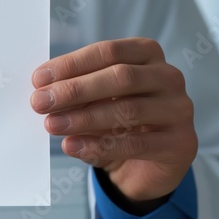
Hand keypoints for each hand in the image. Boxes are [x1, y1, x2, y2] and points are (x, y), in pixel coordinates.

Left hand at [30, 38, 197, 200]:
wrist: (145, 167)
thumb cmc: (117, 123)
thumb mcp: (95, 102)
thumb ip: (76, 93)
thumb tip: (43, 91)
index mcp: (147, 55)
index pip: (108, 52)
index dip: (72, 64)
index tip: (39, 79)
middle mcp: (168, 77)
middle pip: (120, 77)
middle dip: (75, 90)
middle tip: (40, 102)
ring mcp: (179, 109)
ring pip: (128, 109)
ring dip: (84, 118)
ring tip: (51, 124)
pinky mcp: (180, 143)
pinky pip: (135, 143)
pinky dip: (99, 145)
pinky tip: (72, 145)